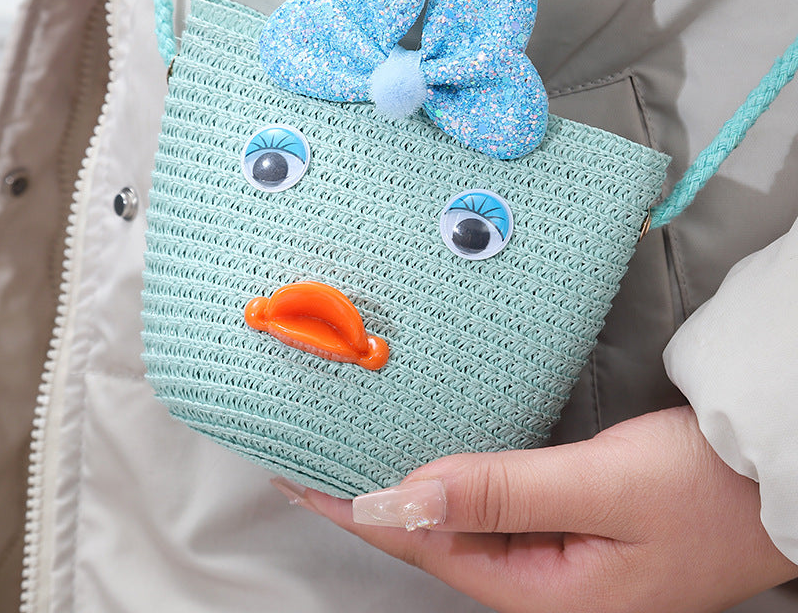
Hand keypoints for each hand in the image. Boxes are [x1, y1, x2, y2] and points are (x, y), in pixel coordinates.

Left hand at [274, 407, 797, 612]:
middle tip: (314, 460)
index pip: (423, 545)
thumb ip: (500, 492)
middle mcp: (539, 584)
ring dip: (407, 490)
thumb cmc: (701, 488)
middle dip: (370, 504)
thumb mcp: (600, 488)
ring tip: (354, 458)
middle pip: (433, 541)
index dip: (357, 511)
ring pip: (459, 523)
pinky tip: (432, 463)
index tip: (302, 477)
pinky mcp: (567, 527)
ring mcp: (555, 558)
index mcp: (542, 593)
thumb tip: (402, 496)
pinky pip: (490, 508)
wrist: (773, 479)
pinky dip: (452, 481)